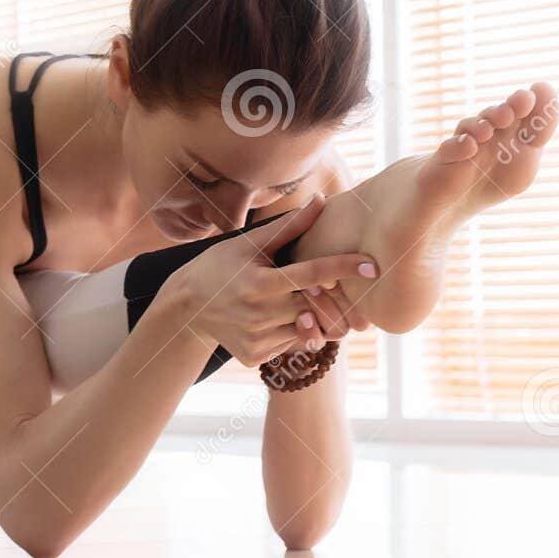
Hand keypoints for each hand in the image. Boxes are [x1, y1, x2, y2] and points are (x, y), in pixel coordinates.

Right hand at [164, 195, 377, 366]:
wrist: (186, 306)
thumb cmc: (222, 265)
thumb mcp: (251, 243)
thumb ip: (290, 227)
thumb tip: (322, 200)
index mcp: (259, 283)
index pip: (311, 274)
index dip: (343, 268)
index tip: (372, 265)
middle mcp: (258, 315)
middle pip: (315, 306)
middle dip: (332, 297)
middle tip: (341, 290)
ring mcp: (256, 340)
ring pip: (307, 328)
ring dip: (313, 315)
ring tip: (297, 300)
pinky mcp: (255, 357)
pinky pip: (291, 344)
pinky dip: (294, 330)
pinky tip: (277, 318)